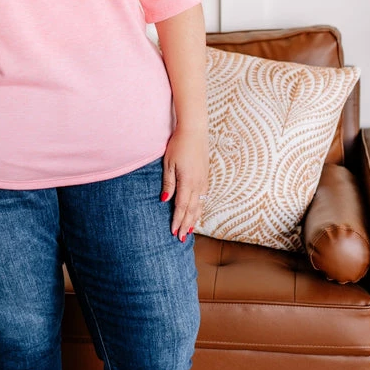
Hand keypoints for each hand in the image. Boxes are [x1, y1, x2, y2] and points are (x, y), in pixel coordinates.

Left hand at [161, 127, 208, 241]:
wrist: (195, 131)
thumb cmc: (178, 145)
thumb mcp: (168, 163)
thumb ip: (168, 183)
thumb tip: (164, 200)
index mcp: (188, 182)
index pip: (181, 207)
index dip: (178, 221)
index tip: (174, 232)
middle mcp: (198, 184)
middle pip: (192, 210)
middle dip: (186, 225)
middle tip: (181, 239)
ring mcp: (204, 181)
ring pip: (200, 206)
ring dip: (194, 219)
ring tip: (189, 231)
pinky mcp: (205, 177)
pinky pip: (203, 198)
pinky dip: (199, 209)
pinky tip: (196, 213)